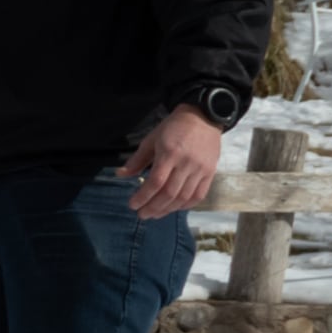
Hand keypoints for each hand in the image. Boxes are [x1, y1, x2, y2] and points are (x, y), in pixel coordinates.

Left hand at [120, 104, 225, 220]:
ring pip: (184, 197)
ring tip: (155, 214)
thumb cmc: (173, 127)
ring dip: (168, 209)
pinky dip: (186, 205)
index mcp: (170, 153)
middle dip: (153, 207)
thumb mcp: (151, 139)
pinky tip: (174, 208)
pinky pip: (199, 195)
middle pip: (169, 193)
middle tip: (142, 215)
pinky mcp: (211, 172)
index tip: (133, 205)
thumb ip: (137, 160)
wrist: (203, 117)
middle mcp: (187, 163)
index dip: (143, 196)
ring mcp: (201, 169)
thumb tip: (120, 174)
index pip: (155, 182)